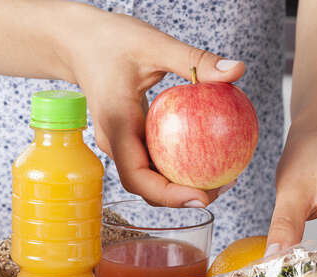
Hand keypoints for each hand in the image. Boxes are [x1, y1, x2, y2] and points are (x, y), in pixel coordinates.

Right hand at [59, 4, 243, 207]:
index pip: (138, 177)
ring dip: (184, 182)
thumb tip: (237, 71)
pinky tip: (210, 151)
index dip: (169, 196)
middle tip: (225, 184)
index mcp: (116, 127)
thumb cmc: (110, 40)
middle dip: (185, 195)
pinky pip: (155, 158)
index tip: (201, 197)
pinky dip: (180, 161)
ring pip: (152, 176)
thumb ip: (195, 59)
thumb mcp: (154, 43)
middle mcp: (116, 143)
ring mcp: (122, 142)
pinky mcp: (130, 137)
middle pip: (148, 186)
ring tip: (223, 174)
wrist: (78, 41)